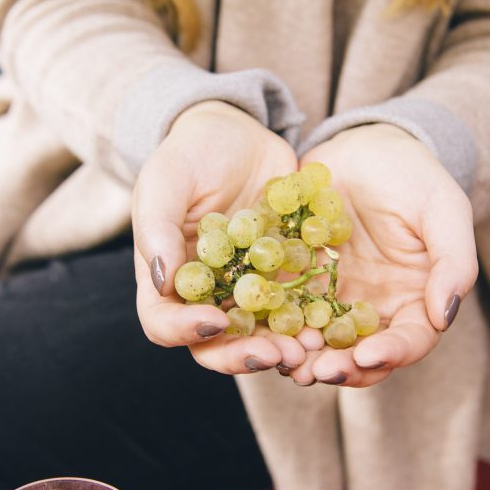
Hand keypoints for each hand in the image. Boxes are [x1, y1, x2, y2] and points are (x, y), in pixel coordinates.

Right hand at [132, 101, 306, 374]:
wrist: (237, 133)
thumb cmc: (189, 154)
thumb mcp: (167, 180)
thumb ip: (158, 226)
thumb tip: (162, 280)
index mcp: (166, 278)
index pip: (163, 322)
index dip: (185, 330)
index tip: (215, 322)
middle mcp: (205, 294)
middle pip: (214, 344)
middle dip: (242, 355)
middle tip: (274, 355)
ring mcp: (246, 289)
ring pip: (258, 334)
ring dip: (280, 347)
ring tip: (306, 349)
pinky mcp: (283, 277)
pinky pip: (296, 306)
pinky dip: (311, 319)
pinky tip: (330, 322)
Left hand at [288, 124, 478, 387]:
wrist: (364, 146)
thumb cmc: (413, 175)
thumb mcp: (443, 209)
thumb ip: (453, 261)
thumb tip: (444, 315)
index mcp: (415, 299)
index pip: (410, 340)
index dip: (391, 353)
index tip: (366, 356)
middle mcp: (374, 309)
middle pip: (361, 354)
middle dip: (340, 368)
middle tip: (316, 372)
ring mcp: (333, 298)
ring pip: (320, 342)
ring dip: (304, 357)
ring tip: (287, 362)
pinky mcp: (298, 281)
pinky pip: (285, 310)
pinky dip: (274, 326)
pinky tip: (258, 331)